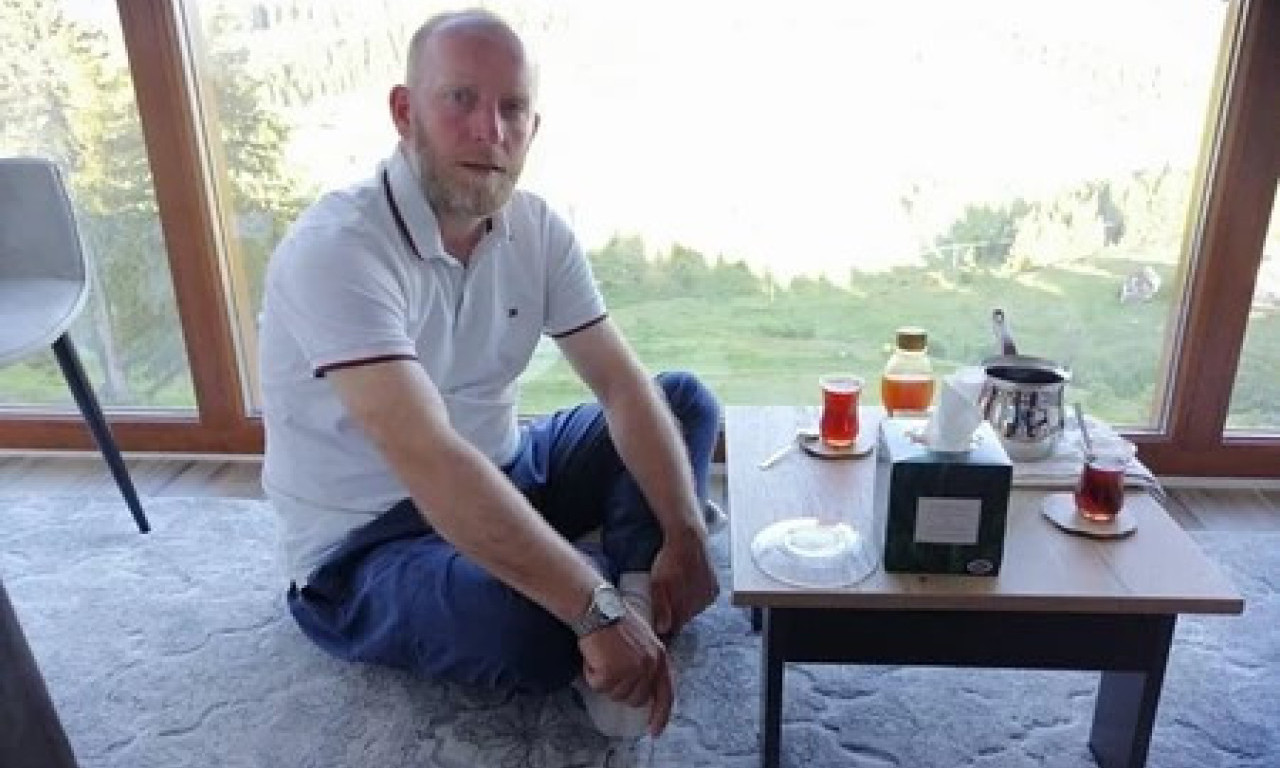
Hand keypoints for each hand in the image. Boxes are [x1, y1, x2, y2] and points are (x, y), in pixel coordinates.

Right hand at [578, 611, 674, 735]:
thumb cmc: (614, 619)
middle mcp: (649, 665)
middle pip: (635, 698)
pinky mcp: (612, 671)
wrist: (596, 607)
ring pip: (616, 694)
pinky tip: (594, 656)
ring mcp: (631, 669)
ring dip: (605, 680)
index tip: (654, 731)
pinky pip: (598, 686)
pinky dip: (592, 675)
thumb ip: (648, 660)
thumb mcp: (643, 637)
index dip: (661, 715)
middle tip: (610, 667)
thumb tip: (643, 688)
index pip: (666, 693)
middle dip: (620, 689)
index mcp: (659, 656)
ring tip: (602, 656)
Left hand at [650, 525, 718, 636]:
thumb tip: (663, 631)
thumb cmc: (669, 561)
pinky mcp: (715, 588)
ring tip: (678, 588)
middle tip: (668, 597)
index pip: (676, 627)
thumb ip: (661, 608)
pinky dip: (696, 596)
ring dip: (687, 604)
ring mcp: (710, 596)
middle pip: (686, 617)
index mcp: (687, 606)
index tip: (661, 622)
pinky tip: (689, 585)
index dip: (668, 624)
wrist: (688, 539)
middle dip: (676, 612)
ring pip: (696, 608)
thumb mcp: (658, 584)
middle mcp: (701, 604)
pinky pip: (704, 599)